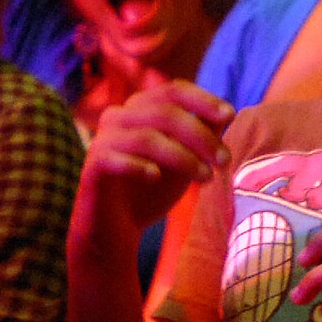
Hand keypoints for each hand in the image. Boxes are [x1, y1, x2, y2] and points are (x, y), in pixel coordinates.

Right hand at [76, 76, 233, 238]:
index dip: (202, 100)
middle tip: (224, 161)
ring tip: (206, 178)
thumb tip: (224, 115)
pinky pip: (114, 158)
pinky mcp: (92, 166)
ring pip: (146, 137)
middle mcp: (118, 117)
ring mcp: (102, 140)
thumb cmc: (152, 190)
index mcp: (140, 109)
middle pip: (165, 113)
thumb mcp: (184, 162)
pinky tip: (156, 178)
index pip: (172, 92)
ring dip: (183, 157)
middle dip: (200, 135)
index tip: (229, 115)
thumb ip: (200, 138)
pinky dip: (139, 166)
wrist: (116, 230)